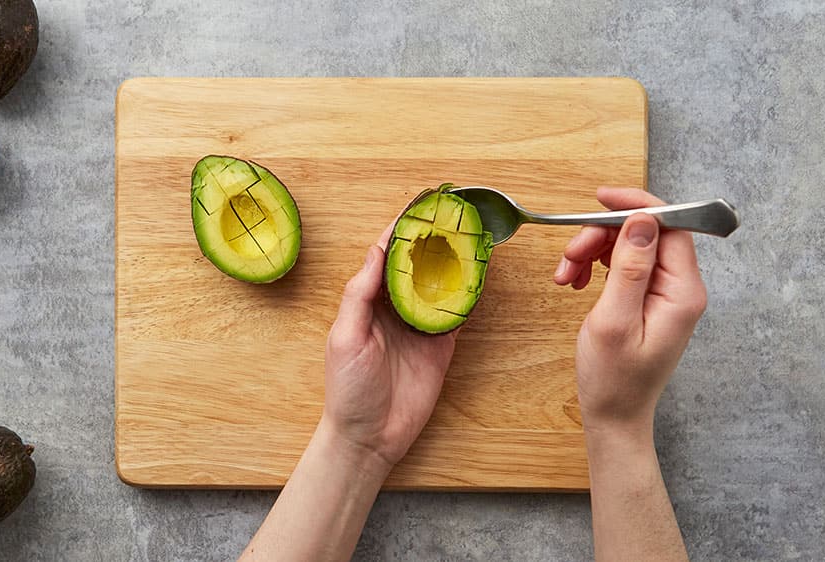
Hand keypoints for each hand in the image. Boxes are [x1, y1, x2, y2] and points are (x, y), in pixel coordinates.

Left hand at [321, 224, 456, 469]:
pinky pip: (456, 314)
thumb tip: (377, 250)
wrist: (369, 438)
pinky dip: (467, 296)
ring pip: (439, 285)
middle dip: (431, 240)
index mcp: (366, 302)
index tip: (418, 207)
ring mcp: (419, 326)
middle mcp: (394, 309)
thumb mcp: (345, 337)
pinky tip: (479, 277)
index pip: (384, 256)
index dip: (400, 230)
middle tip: (451, 215)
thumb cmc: (348, 390)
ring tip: (469, 236)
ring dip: (452, 263)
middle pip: (415, 265)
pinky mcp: (440, 346)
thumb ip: (360, 293)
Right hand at [553, 188, 707, 433]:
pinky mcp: (647, 299)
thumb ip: (629, 268)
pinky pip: (622, 266)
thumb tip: (641, 220)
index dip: (636, 205)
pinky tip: (575, 282)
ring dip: (591, 253)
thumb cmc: (613, 379)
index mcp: (682, 292)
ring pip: (628, 247)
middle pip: (643, 234)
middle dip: (601, 237)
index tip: (601, 198)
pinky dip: (594, 267)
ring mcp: (664, 294)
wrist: (613, 416)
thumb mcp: (614, 320)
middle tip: (568, 256)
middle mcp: (680, 288)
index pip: (669, 226)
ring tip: (565, 277)